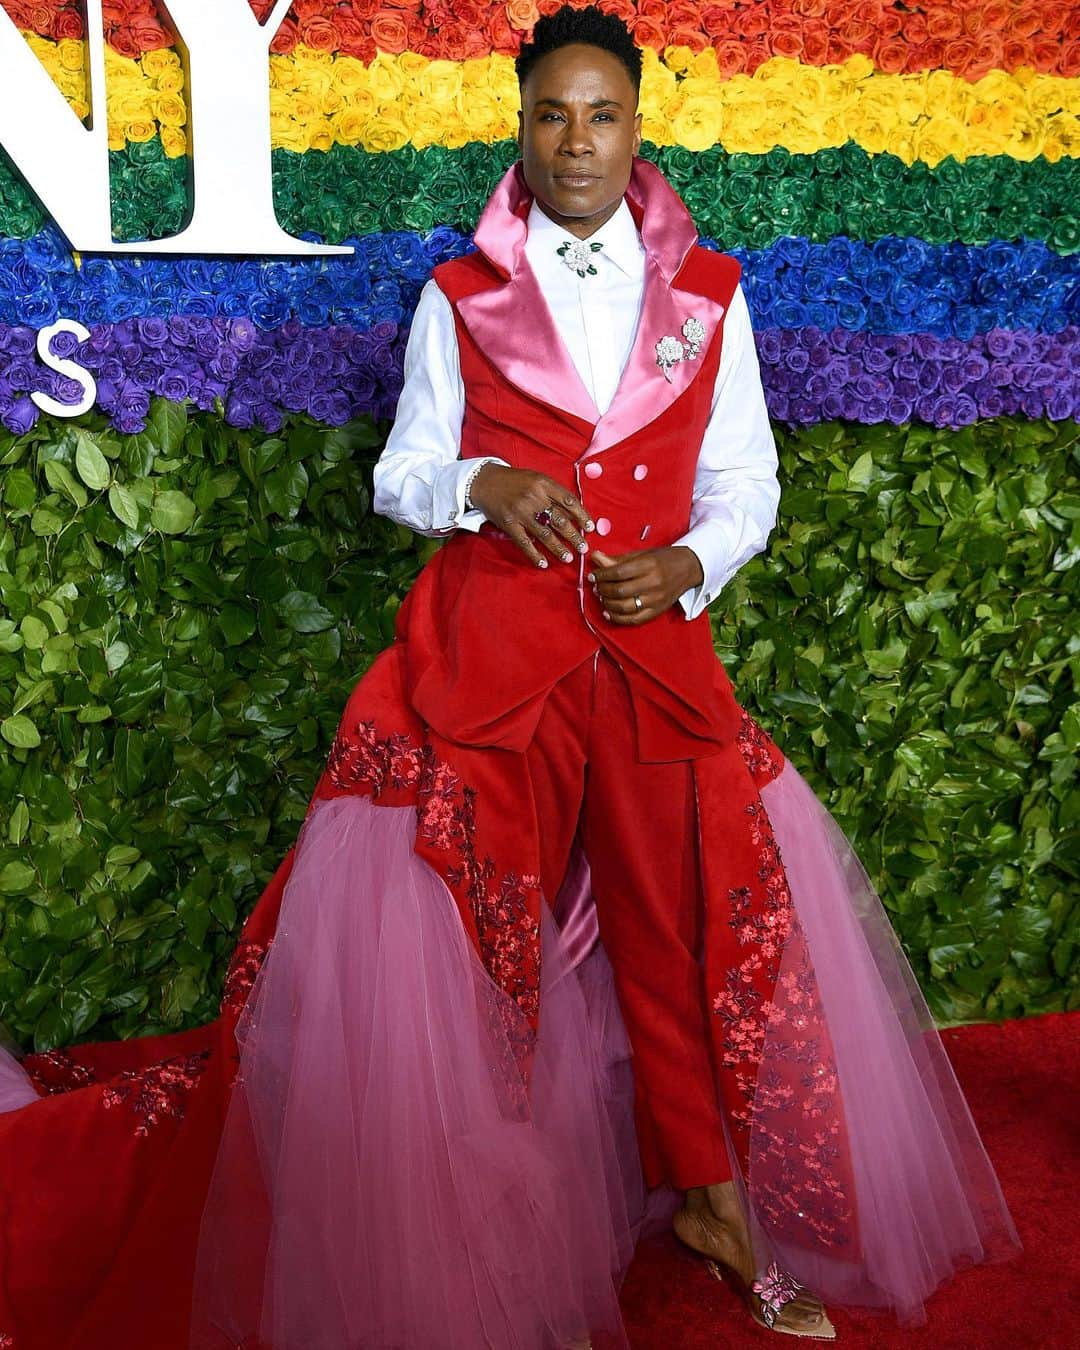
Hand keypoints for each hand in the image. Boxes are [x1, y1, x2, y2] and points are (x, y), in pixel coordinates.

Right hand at [468, 464, 593, 566]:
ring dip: (558, 548)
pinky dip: (534, 555)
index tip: (590, 528)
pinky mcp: (509, 524)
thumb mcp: (536, 479)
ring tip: (568, 558)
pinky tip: (543, 564)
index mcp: (543, 484)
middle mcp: (534, 497)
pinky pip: (524, 543)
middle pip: (559, 520)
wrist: (485, 481)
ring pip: (545, 534)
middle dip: (574, 536)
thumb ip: (553, 493)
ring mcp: (521, 512)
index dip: (582, 515)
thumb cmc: (515, 481)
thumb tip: (574, 514)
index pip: (569, 501)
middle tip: (583, 548)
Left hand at [587, 546, 703, 623]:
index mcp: (649, 565)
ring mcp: (656, 600)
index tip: (593, 575)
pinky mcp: (657, 611)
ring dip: (607, 603)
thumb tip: (595, 557)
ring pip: (625, 607)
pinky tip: (608, 612)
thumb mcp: (641, 554)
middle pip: (620, 591)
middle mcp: (653, 583)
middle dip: (603, 590)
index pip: (619, 573)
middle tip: (596, 586)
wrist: (688, 568)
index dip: (602, 575)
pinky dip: (618, 618)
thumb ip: (617, 559)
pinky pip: (634, 619)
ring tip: (601, 597)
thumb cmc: (663, 559)